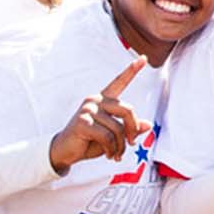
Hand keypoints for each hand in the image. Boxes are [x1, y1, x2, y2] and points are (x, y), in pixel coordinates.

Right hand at [48, 58, 150, 173]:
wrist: (66, 152)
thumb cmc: (90, 141)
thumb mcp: (113, 135)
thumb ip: (129, 129)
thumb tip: (147, 125)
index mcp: (104, 99)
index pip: (119, 82)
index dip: (132, 70)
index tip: (144, 58)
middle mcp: (95, 100)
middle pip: (128, 110)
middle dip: (133, 130)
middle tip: (131, 144)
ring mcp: (88, 109)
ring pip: (118, 128)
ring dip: (121, 146)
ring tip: (116, 154)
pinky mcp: (83, 122)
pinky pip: (108, 137)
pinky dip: (112, 149)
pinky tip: (109, 155)